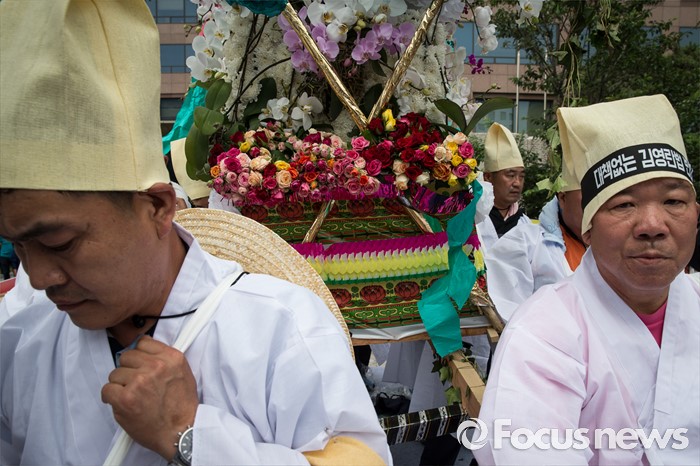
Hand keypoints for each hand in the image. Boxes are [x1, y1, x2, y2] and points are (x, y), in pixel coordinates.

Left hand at [101, 336, 197, 459]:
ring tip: (133, 397)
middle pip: (126, 356)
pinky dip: (111, 398)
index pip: (143, 342)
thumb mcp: (182, 373)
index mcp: (172, 357)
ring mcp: (140, 381)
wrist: (180, 431)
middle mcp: (156, 366)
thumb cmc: (181, 407)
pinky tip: (123, 404)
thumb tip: (144, 350)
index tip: (139, 365)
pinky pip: (107, 389)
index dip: (139, 356)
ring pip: (115, 373)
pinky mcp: (126, 398)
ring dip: (120, 385)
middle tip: (136, 384)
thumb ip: (164, 359)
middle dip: (128, 370)